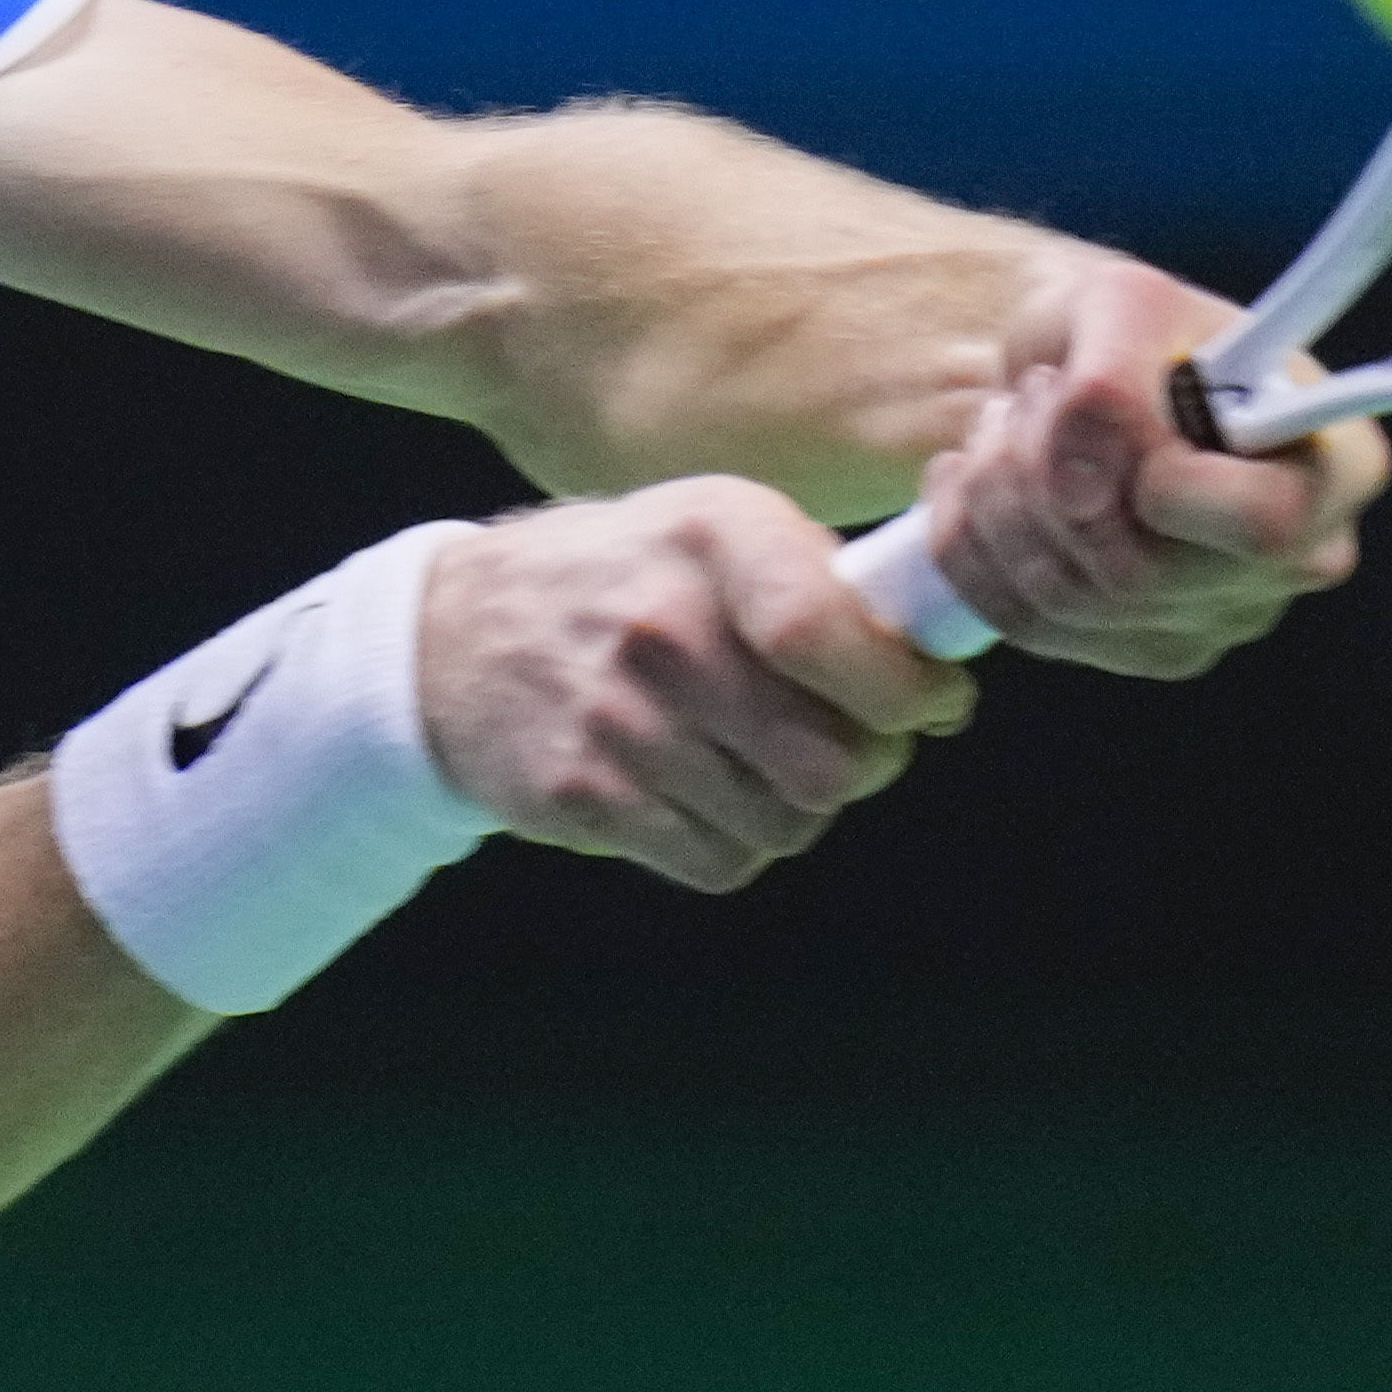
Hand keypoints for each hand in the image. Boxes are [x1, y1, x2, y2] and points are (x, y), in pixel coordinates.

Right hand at [419, 478, 975, 892]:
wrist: (455, 637)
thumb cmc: (624, 581)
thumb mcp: (713, 530)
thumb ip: (820, 582)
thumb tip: (936, 660)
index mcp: (713, 537)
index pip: (832, 637)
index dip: (909, 692)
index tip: (934, 704)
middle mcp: (662, 627)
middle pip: (831, 760)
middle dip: (866, 764)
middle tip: (851, 743)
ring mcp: (617, 719)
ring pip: (786, 823)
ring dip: (797, 806)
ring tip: (761, 761)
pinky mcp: (583, 796)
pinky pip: (721, 861)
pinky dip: (735, 842)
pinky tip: (703, 791)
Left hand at [916, 254, 1387, 678]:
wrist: (1089, 370)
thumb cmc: (1134, 331)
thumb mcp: (1126, 303)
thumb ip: (1112, 379)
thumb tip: (1081, 487)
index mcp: (1337, 467)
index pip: (1261, 525)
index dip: (1159, 480)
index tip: (1095, 405)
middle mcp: (1298, 563)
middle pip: (1140, 575)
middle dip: (1044, 475)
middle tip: (1030, 397)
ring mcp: (1219, 620)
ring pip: (1069, 604)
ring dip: (997, 500)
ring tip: (1002, 427)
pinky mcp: (1140, 650)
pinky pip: (1025, 626)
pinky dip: (970, 545)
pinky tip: (972, 481)